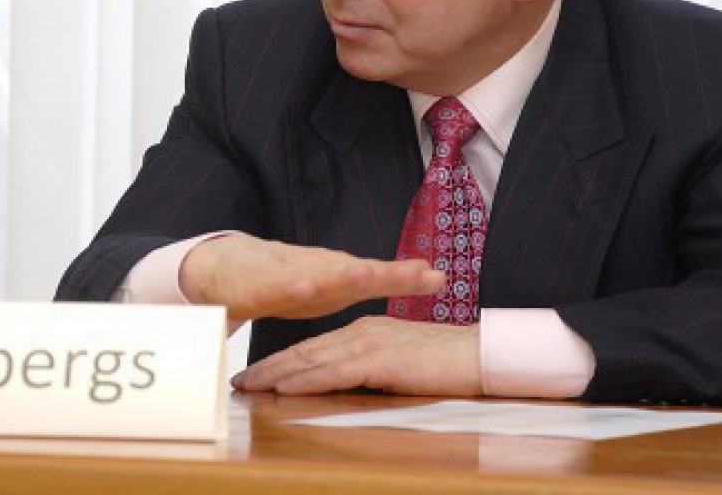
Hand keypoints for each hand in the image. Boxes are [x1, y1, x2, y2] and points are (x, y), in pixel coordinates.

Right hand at [178, 234, 444, 321]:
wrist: (220, 267)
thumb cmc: (281, 277)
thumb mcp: (328, 284)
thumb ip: (369, 281)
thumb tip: (426, 274)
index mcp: (333, 277)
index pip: (376, 277)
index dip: (405, 278)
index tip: (438, 277)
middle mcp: (313, 271)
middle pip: (356, 273)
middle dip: (389, 276)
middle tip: (423, 275)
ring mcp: (284, 275)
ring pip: (319, 275)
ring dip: (344, 277)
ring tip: (369, 276)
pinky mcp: (253, 287)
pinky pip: (273, 289)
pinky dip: (289, 287)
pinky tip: (305, 287)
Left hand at [231, 315, 482, 396]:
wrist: (482, 354)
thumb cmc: (450, 364)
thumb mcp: (404, 364)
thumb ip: (377, 369)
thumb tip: (355, 387)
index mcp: (367, 332)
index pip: (316, 348)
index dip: (284, 362)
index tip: (259, 376)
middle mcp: (362, 333)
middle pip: (305, 351)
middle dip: (269, 368)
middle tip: (239, 382)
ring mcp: (370, 344)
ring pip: (312, 360)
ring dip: (277, 374)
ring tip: (249, 387)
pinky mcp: (381, 361)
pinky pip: (335, 372)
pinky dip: (306, 380)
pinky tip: (285, 389)